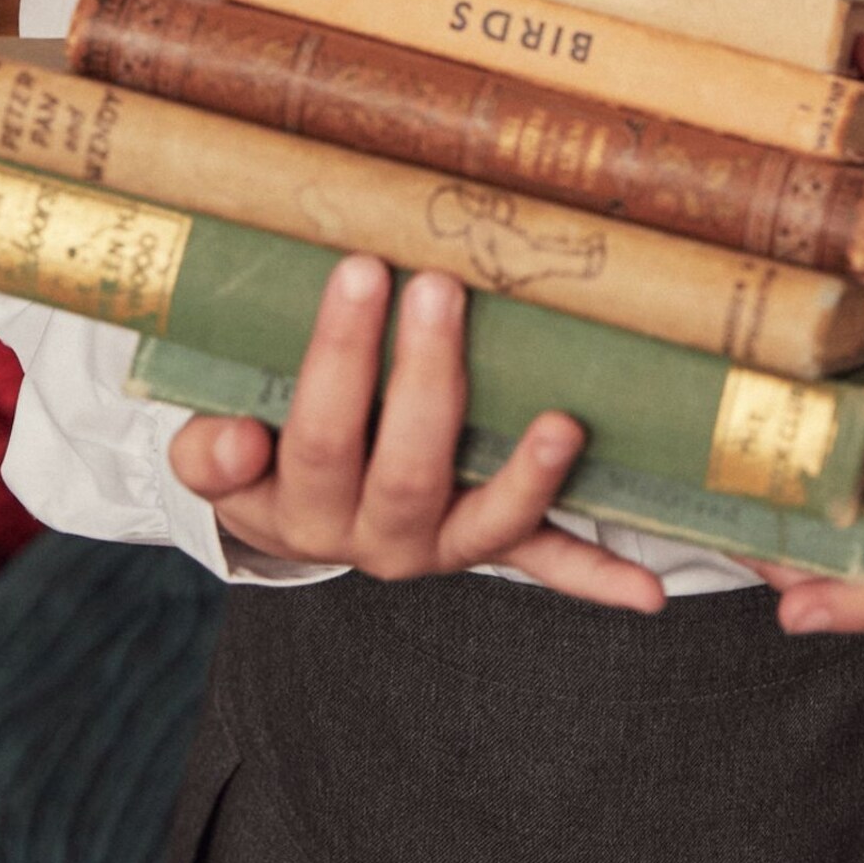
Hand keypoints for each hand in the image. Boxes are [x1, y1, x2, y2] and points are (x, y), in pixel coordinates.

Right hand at [165, 255, 665, 610]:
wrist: (297, 513)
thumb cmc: (265, 447)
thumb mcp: (219, 451)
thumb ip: (212, 450)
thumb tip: (236, 441)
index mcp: (298, 506)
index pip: (317, 433)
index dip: (337, 360)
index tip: (361, 270)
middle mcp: (373, 539)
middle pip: (405, 469)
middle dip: (427, 377)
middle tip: (441, 285)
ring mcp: (441, 545)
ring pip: (485, 524)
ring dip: (527, 478)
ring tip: (561, 425)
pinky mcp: (493, 546)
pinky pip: (548, 565)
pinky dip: (599, 577)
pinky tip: (651, 593)